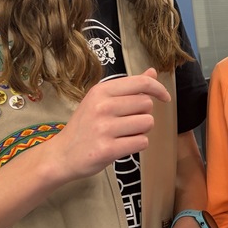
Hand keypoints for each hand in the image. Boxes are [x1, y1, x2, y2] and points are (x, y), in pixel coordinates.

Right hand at [46, 68, 169, 182]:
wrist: (62, 155)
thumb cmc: (85, 126)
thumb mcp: (101, 100)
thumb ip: (128, 87)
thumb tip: (152, 72)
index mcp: (101, 91)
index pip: (141, 83)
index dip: (158, 89)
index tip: (164, 97)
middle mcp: (102, 107)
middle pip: (147, 104)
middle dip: (143, 114)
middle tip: (126, 122)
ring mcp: (104, 128)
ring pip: (147, 123)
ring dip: (141, 131)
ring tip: (124, 134)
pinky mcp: (108, 149)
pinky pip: (142, 142)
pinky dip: (137, 144)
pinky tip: (122, 145)